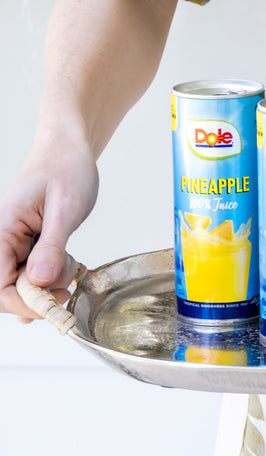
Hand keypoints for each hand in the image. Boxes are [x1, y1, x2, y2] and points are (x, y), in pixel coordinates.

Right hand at [0, 138, 98, 321]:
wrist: (69, 152)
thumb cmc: (65, 170)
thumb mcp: (65, 209)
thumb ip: (51, 246)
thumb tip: (39, 281)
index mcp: (0, 231)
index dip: (23, 303)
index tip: (53, 301)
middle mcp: (0, 242)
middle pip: (6, 292)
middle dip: (38, 296)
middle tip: (67, 282)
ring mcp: (12, 246)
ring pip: (22, 286)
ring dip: (48, 284)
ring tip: (68, 261)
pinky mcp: (26, 248)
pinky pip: (33, 275)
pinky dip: (52, 276)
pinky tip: (65, 262)